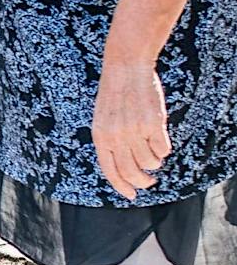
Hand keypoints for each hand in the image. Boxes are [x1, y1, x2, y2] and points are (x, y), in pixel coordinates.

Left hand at [93, 58, 170, 199]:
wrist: (125, 69)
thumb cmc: (114, 95)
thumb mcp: (103, 120)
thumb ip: (110, 141)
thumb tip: (123, 168)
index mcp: (100, 137)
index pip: (110, 171)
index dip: (122, 186)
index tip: (132, 195)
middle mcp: (116, 137)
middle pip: (132, 172)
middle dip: (143, 181)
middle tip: (149, 180)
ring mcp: (135, 131)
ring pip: (151, 162)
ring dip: (154, 162)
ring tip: (151, 150)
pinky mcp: (153, 124)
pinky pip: (163, 148)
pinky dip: (164, 148)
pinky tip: (159, 137)